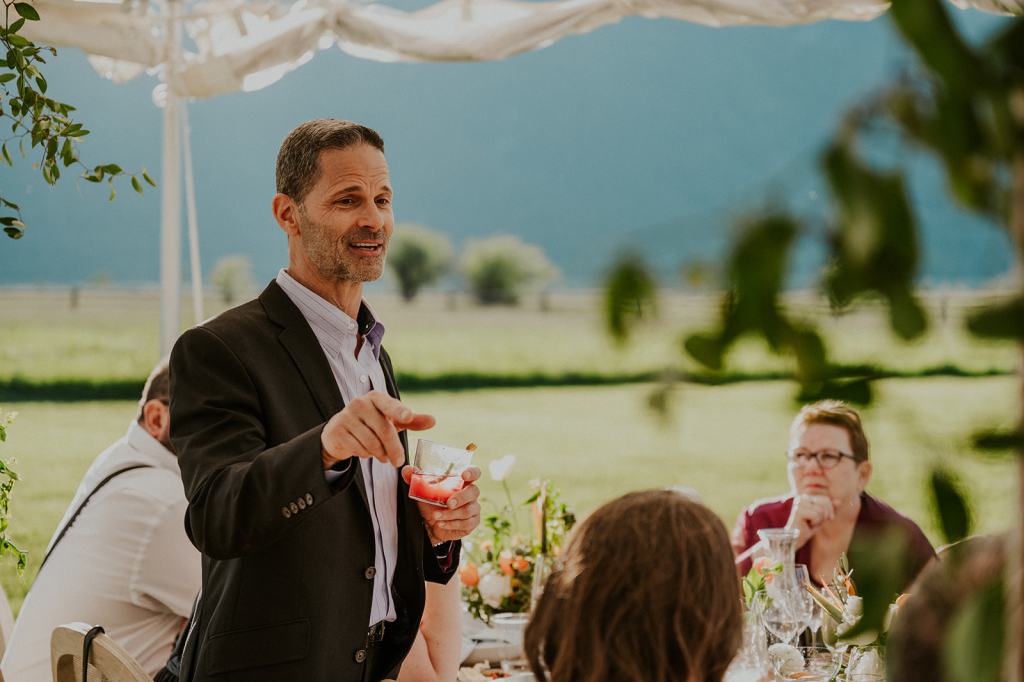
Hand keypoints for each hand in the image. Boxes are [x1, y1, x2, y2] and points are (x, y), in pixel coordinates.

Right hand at [320, 391, 434, 468]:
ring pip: (372, 443)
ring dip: (380, 454)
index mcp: (376, 397)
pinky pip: (358, 449)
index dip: (399, 411)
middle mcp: (360, 403)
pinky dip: (366, 455)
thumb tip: (433, 421)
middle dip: (394, 449)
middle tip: (398, 462)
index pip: (389, 404)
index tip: (408, 416)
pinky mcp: (337, 431)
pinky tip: (365, 451)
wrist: (340, 430)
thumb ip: (411, 421)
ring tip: (382, 455)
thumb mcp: (392, 420)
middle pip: (384, 430)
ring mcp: (346, 416)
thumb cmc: (372, 423)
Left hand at [402, 465, 481, 542]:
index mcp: (461, 482)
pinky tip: (441, 524)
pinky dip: (452, 524)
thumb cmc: (430, 503)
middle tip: (448, 503)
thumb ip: (415, 479)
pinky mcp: (472, 522)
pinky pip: (467, 523)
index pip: (474, 472)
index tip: (464, 475)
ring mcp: (473, 508)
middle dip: (461, 497)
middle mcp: (470, 493)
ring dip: (450, 514)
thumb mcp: (421, 491)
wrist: (429, 525)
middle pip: (474, 491)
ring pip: (468, 510)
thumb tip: (407, 469)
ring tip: (436, 516)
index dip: (472, 472)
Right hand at [786, 494, 834, 547]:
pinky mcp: (798, 511)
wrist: (795, 540)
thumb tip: (840, 501)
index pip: (825, 499)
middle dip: (825, 514)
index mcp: (806, 497)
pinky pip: (816, 515)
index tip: (826, 519)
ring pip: (821, 509)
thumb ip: (830, 508)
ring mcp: (799, 503)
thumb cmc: (807, 529)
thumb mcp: (822, 517)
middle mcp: (801, 498)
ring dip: (819, 520)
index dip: (829, 510)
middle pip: (824, 501)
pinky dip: (815, 523)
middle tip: (816, 523)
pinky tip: (806, 525)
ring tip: (809, 524)